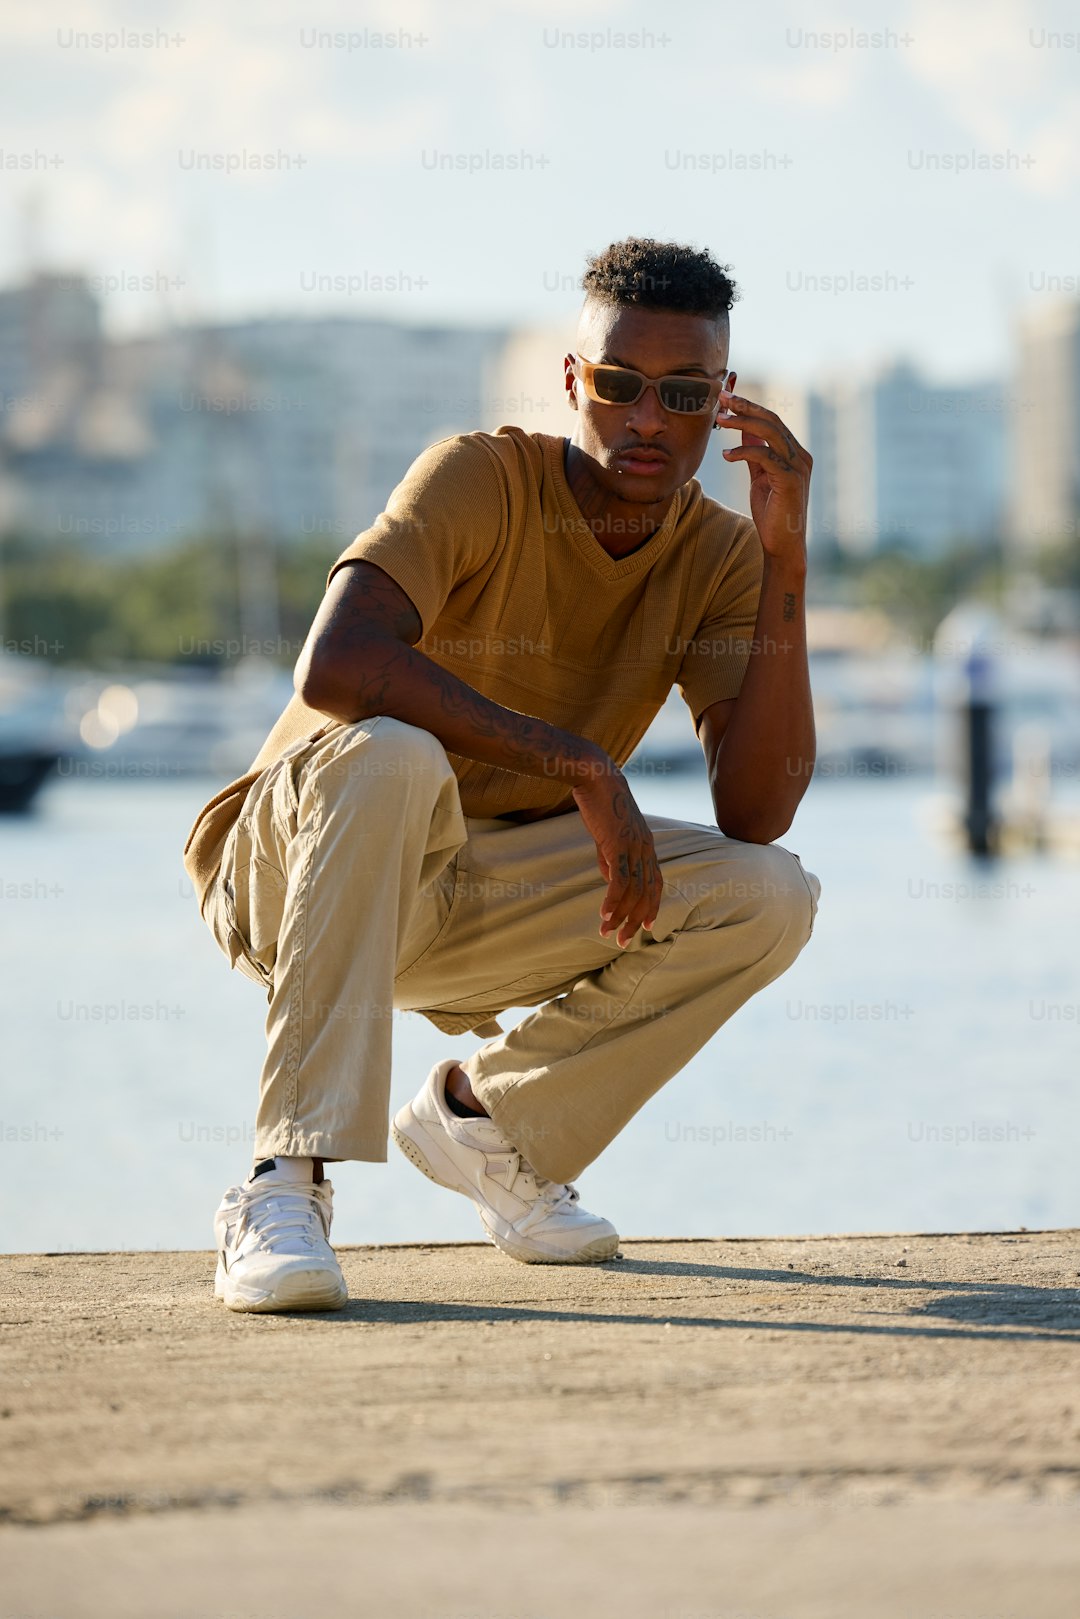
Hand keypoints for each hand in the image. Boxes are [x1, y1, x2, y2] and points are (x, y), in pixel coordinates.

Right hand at [571, 754, 662, 946]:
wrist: (596, 777)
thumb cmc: (600, 803)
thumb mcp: (607, 836)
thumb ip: (610, 859)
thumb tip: (610, 882)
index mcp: (646, 846)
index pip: (656, 883)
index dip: (652, 906)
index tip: (646, 927)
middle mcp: (646, 849)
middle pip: (647, 894)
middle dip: (636, 921)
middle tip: (623, 941)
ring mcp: (634, 847)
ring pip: (633, 892)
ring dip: (621, 916)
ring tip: (607, 933)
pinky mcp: (619, 844)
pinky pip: (619, 880)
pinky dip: (613, 900)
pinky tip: (604, 914)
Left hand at [714, 388, 811, 562]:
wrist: (783, 545)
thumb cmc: (772, 513)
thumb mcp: (761, 477)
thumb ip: (755, 453)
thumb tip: (743, 429)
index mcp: (795, 452)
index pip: (772, 420)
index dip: (749, 406)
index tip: (727, 398)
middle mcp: (800, 456)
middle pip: (771, 420)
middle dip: (745, 406)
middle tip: (721, 398)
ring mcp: (798, 467)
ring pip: (769, 433)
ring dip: (741, 423)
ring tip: (719, 420)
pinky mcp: (791, 480)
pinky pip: (765, 456)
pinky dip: (743, 452)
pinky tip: (726, 455)